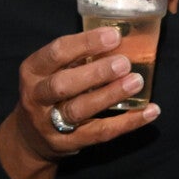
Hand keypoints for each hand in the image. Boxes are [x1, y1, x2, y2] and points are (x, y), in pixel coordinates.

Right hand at [0, 26, 157, 178]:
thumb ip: (76, 58)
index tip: (114, 36)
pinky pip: (100, 132)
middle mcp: (36, 97)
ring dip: (110, 95)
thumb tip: (118, 40)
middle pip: (63, 84)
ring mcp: (49, 123)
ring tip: (136, 82)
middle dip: (95, 73)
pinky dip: (127, 122)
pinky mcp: (67, 143)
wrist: (30, 138)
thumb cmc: (49, 93)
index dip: (85, 43)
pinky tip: (149, 112)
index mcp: (32, 71)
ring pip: (79, 109)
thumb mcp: (51, 71)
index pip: (57, 52)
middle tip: (124, 63)